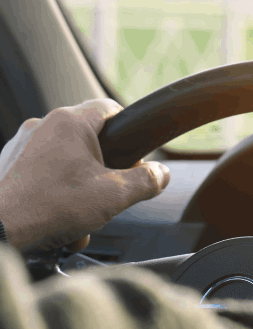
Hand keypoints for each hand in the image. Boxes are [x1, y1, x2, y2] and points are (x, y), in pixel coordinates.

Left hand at [0, 99, 169, 251]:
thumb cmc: (50, 207)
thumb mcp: (115, 195)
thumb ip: (146, 181)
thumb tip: (160, 174)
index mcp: (69, 123)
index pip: (110, 108)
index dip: (129, 128)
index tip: (136, 150)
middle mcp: (42, 126)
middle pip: (90, 140)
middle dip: (104, 170)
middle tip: (110, 193)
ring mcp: (21, 145)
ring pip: (66, 160)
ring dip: (80, 187)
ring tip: (81, 215)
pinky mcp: (9, 165)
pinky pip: (44, 174)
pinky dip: (56, 194)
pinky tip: (58, 220)